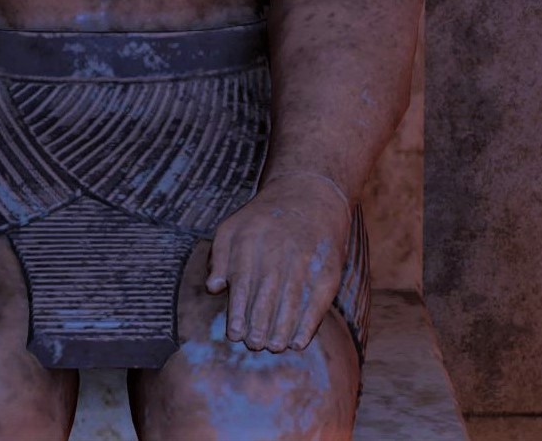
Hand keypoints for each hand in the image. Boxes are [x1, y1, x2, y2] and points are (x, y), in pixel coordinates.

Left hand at [206, 172, 350, 352]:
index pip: (243, 281)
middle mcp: (278, 248)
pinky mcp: (327, 268)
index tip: (235, 334)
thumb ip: (219, 255)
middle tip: (254, 345)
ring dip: (282, 328)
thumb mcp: (234, 226)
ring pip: (291, 299)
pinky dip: (308, 323)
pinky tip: (298, 342)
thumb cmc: (264, 219)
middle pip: (267, 293)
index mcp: (251, 239)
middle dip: (259, 323)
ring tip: (273, 347)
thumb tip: (214, 288)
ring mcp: (304, 258)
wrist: (309, 193)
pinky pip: (317, 300)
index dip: (239, 311)